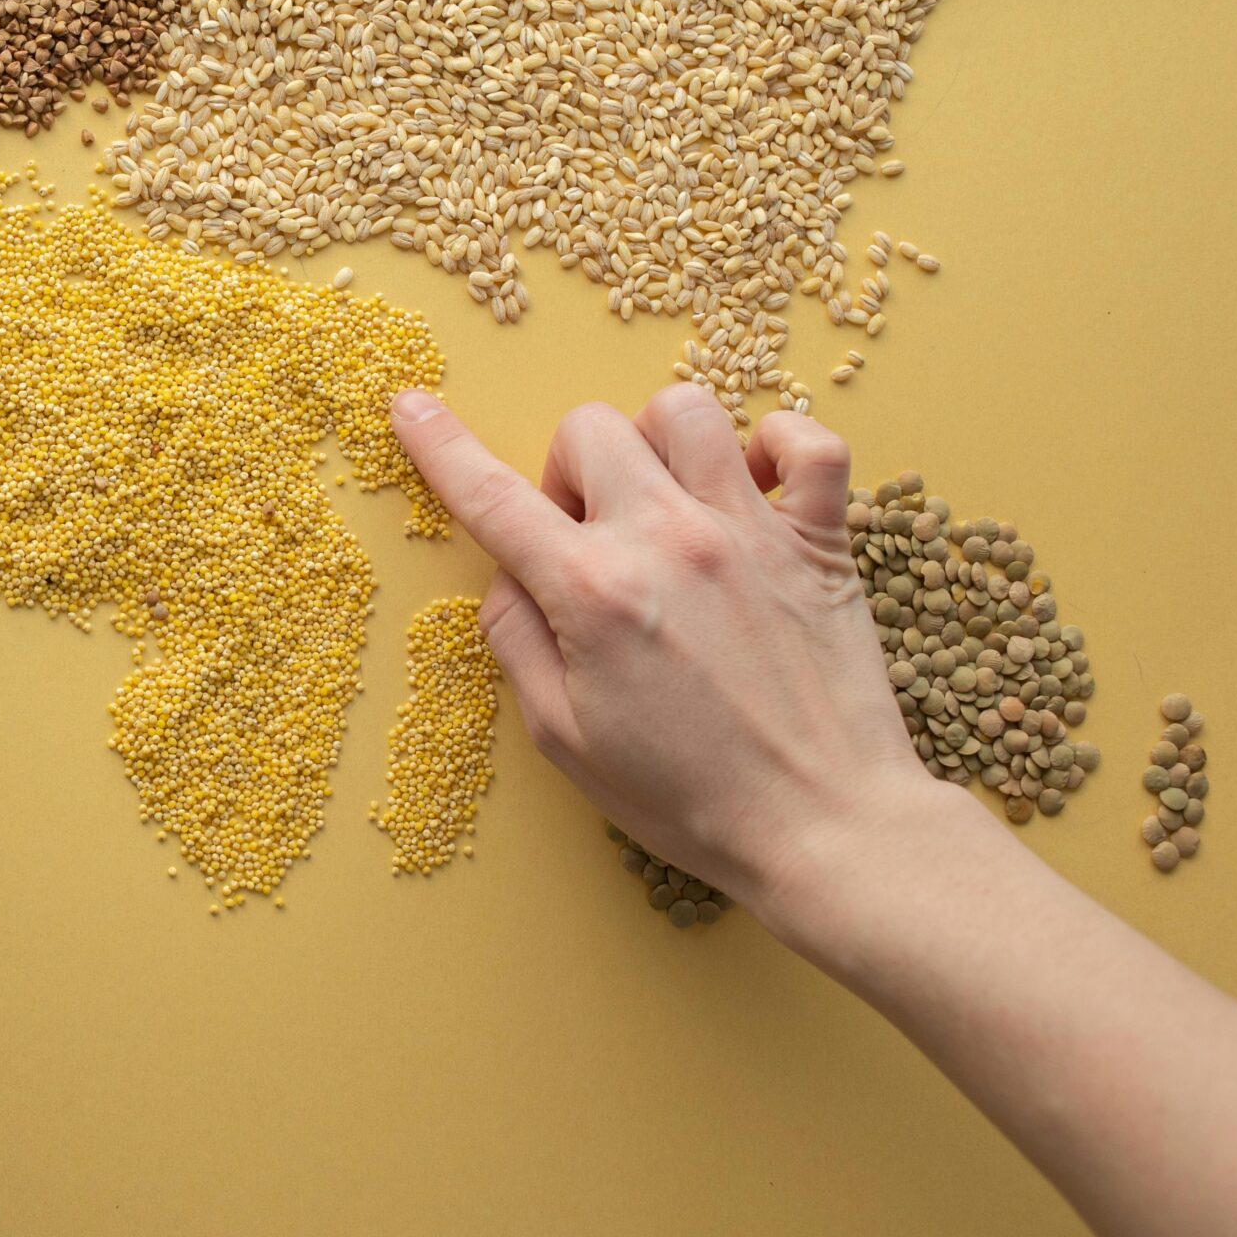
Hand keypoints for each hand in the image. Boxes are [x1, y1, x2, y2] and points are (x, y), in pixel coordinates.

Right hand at [388, 384, 965, 924]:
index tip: (411, 407)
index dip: (439, 446)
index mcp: (592, 594)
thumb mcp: (563, 738)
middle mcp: (668, 540)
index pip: (490, 496)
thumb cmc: (689, 798)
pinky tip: (756, 486)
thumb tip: (511, 577)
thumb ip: (517, 642)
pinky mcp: (822, 540)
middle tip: (586, 536)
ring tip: (665, 501)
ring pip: (686, 410)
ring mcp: (752, 531)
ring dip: (657, 443)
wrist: (825, 829)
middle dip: (568, 470)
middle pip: (589, 427)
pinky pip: (809, 442)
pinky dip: (780, 445)